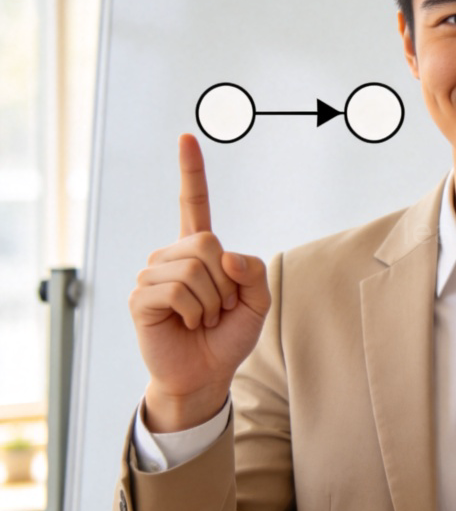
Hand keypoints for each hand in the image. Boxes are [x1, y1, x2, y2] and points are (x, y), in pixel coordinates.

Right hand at [129, 134, 270, 430]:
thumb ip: (254, 272)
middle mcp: (172, 255)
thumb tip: (224, 254)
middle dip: (227, 282)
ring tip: (203, 318)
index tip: (186, 137)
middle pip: (208, 243)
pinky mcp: (141, 298)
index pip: (194, 203)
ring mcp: (153, 274)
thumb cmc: (229, 335)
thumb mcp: (258, 302)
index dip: (191, 172)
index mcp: (201, 250)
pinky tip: (186, 324)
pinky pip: (176, 291)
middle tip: (220, 307)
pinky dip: (194, 312)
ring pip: (194, 269)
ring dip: (212, 302)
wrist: (207, 373)